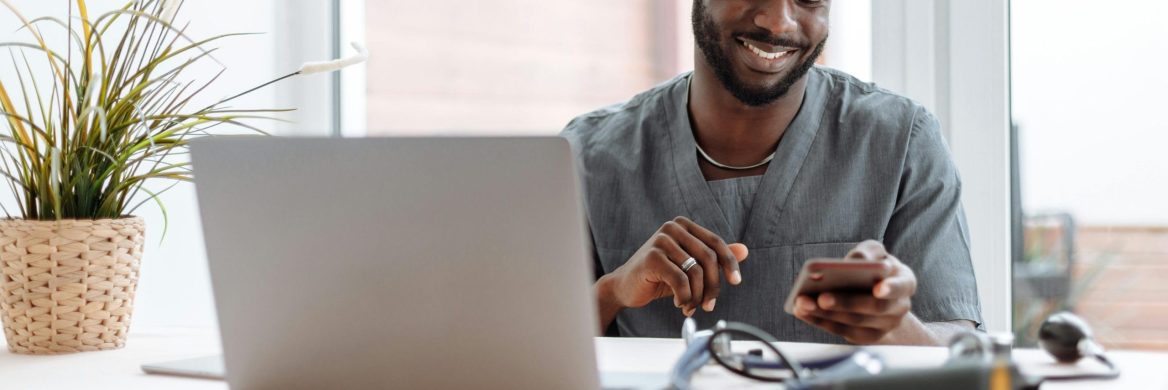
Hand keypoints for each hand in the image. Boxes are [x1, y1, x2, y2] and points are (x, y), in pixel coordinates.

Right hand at [599, 217, 747, 316]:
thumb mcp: (689, 266)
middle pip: (708, 258)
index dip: (729, 263)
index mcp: (683, 225)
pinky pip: (681, 281)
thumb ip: (714, 257)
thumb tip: (744, 250)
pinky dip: (685, 297)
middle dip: (713, 286)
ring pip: (696, 272)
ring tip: (690, 306)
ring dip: (697, 296)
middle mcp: (672, 227)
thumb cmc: (659, 276)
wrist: (625, 287)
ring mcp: (660, 240)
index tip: (736, 282)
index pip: (716, 242)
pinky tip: (679, 303)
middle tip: (709, 305)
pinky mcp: (652, 257)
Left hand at [792, 240, 917, 343]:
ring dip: (826, 314)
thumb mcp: (875, 253)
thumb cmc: (874, 267)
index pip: (901, 286)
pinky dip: (820, 321)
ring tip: (803, 302)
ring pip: (855, 323)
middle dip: (846, 303)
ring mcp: (884, 326)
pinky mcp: (865, 336)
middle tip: (822, 297)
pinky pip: (842, 331)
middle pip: (874, 308)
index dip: (891, 288)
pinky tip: (802, 311)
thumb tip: (855, 261)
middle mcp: (899, 307)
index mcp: (905, 282)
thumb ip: (868, 252)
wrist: (877, 293)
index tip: (878, 288)